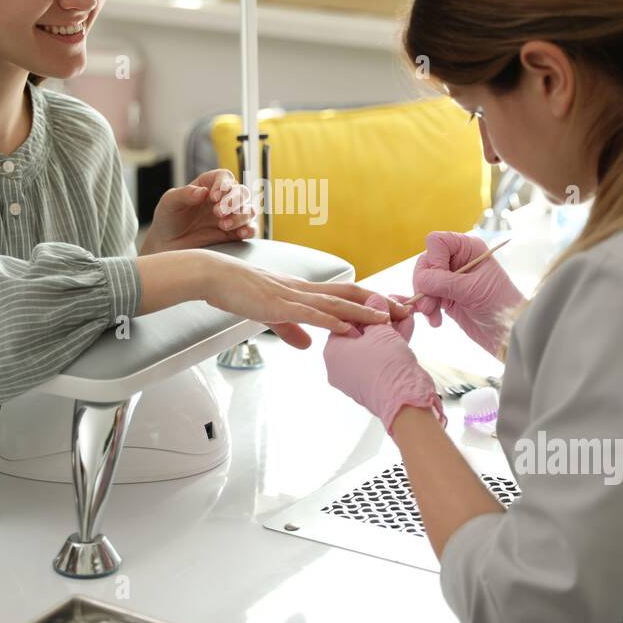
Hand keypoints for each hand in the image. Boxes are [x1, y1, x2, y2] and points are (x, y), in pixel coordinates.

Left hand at [141, 169, 257, 253]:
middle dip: (233, 201)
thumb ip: (184, 194)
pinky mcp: (235, 233)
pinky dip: (249, 230)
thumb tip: (202, 192)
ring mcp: (231, 215)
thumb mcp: (169, 203)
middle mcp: (223, 198)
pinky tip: (240, 233)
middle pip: (241, 192)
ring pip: (249, 210)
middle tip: (218, 212)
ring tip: (223, 225)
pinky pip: (251, 229)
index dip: (223, 184)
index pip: (224, 177)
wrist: (169, 244)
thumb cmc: (169, 218)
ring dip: (240, 216)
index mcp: (209, 185)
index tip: (213, 197)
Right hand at [201, 252, 410, 349]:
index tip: (393, 309)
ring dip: (362, 313)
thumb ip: (292, 330)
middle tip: (406, 313)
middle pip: (350, 296)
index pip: (345, 295)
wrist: (215, 278)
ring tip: (387, 321)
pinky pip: (310, 314)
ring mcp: (293, 297)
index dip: (370, 302)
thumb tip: (309, 345)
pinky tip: (345, 330)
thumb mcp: (270, 315)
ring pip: (335, 304)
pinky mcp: (279, 305)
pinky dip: (330, 322)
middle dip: (379, 305)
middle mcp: (305, 291)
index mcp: (304, 292)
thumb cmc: (239, 293)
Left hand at [324, 294, 445, 433]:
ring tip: (405, 317)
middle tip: (396, 309)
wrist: (404, 400)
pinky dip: (393, 346)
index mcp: (332, 352)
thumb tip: (374, 300)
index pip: (344, 322)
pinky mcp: (372, 386)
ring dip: (390, 331)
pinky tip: (406, 330)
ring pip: (373, 347)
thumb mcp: (380, 329)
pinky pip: (380, 360)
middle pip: (360, 334)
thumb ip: (376, 312)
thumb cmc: (386, 364)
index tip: (380, 302)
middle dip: (381, 320)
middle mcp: (339, 367)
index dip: (365, 309)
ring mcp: (355, 378)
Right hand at [411, 231, 523, 354]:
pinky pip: (425, 296)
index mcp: (468, 249)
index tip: (440, 279)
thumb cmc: (500, 304)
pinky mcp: (445, 296)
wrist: (507, 330)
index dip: (434, 259)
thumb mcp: (474, 290)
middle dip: (424, 284)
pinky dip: (426, 308)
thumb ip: (445, 282)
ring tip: (433, 315)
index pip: (437, 242)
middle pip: (425, 262)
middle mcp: (457, 260)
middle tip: (430, 305)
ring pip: (422, 281)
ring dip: (424, 299)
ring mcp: (449, 278)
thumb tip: (421, 279)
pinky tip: (435, 320)